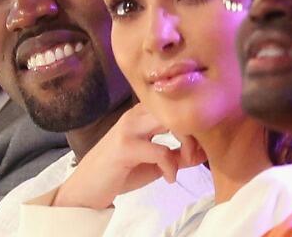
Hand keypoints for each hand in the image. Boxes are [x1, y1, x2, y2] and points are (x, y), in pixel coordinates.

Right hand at [54, 103, 206, 208]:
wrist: (88, 186)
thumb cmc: (120, 172)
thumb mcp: (154, 162)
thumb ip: (177, 155)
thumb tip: (203, 151)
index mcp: (141, 114)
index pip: (174, 106)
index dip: (193, 124)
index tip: (201, 147)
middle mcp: (135, 115)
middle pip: (175, 109)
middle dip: (194, 130)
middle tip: (196, 154)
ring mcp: (129, 128)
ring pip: (170, 122)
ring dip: (186, 143)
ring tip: (185, 162)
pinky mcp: (126, 146)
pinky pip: (161, 151)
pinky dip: (171, 167)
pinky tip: (169, 178)